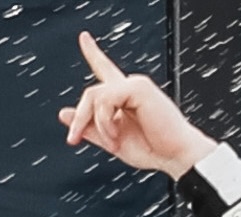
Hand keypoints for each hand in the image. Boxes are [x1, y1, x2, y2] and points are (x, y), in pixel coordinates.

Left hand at [60, 32, 211, 176]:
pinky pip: (105, 100)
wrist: (176, 155)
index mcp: (124, 97)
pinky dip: (105, 121)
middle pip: (90, 93)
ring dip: (96, 124)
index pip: (105, 70)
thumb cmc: (152, 148)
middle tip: (73, 140)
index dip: (93, 53)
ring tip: (113, 143)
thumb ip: (89, 127)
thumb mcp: (111, 140)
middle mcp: (129, 87)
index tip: (84, 37)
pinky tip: (117, 134)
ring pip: (94, 95)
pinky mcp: (138, 87)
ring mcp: (135, 85)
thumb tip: (63, 113)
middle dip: (79, 118)